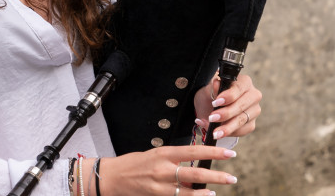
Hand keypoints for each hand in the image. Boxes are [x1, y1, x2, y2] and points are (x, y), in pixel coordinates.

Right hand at [97, 146, 237, 195]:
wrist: (111, 177)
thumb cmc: (132, 164)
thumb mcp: (153, 156)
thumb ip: (173, 162)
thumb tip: (192, 170)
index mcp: (163, 153)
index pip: (193, 151)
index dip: (213, 151)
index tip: (229, 153)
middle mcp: (163, 169)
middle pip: (195, 172)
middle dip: (217, 176)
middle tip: (231, 178)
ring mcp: (160, 185)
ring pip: (189, 190)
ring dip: (205, 191)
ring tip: (216, 191)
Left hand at [193, 73, 261, 138]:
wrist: (210, 107)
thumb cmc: (211, 95)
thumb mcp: (208, 90)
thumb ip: (213, 88)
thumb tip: (217, 84)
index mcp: (244, 82)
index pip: (239, 88)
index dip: (228, 96)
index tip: (216, 102)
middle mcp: (253, 96)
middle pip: (242, 106)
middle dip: (226, 113)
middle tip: (212, 118)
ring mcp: (254, 110)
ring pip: (242, 120)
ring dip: (227, 127)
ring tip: (214, 132)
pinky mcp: (251, 123)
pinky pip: (242, 130)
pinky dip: (229, 132)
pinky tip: (219, 133)